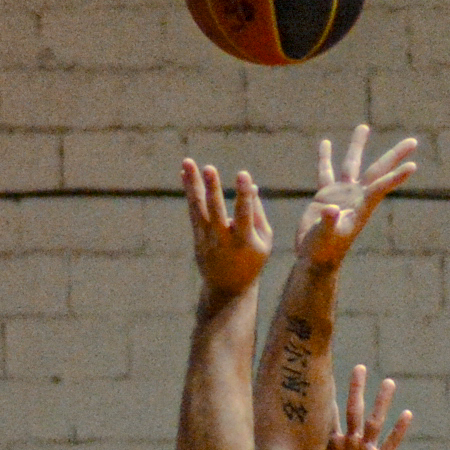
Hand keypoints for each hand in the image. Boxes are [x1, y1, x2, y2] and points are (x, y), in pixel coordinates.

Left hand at [184, 159, 270, 299]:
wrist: (228, 288)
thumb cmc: (252, 260)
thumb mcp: (264, 241)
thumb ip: (257, 213)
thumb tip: (250, 186)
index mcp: (245, 241)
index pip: (244, 214)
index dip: (244, 194)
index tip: (244, 175)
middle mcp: (223, 239)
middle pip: (216, 210)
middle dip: (212, 188)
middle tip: (208, 168)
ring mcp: (207, 238)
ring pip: (198, 208)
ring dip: (192, 184)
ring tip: (188, 161)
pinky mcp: (197, 237)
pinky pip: (192, 210)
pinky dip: (189, 191)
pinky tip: (184, 173)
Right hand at [295, 124, 416, 270]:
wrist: (314, 258)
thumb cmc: (323, 251)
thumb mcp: (326, 237)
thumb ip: (329, 222)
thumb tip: (331, 209)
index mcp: (361, 207)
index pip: (381, 187)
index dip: (395, 176)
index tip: (413, 165)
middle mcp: (357, 197)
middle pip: (378, 170)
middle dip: (395, 155)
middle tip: (413, 141)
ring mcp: (342, 193)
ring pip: (352, 164)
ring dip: (358, 145)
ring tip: (364, 126)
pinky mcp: (326, 195)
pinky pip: (326, 171)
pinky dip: (325, 157)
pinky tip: (326, 142)